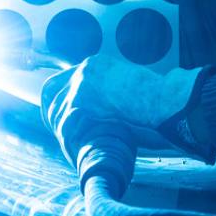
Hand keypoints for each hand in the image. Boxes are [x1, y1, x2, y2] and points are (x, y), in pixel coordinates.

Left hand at [41, 54, 204, 174]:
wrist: (163, 100)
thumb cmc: (156, 99)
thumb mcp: (129, 88)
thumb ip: (111, 94)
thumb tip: (103, 111)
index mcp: (97, 64)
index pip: (65, 79)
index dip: (59, 99)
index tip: (60, 114)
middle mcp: (85, 69)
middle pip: (53, 91)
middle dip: (53, 113)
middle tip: (60, 133)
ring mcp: (81, 82)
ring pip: (58, 109)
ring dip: (63, 130)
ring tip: (70, 146)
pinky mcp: (81, 99)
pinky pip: (66, 123)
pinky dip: (69, 139)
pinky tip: (75, 150)